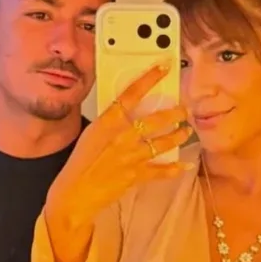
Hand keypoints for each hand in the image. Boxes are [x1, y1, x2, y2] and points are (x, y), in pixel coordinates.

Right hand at [44, 63, 189, 261]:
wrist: (74, 193)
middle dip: (175, 113)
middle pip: (156, 119)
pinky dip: (174, 169)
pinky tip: (184, 165)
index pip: (132, 93)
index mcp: (108, 122)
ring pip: (164, 142)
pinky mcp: (137, 175)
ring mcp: (131, 156)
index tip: (164, 67)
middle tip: (184, 110)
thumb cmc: (80, 163)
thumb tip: (126, 111)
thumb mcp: (91, 134)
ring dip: (179, 136)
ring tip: (186, 131)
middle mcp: (122, 136)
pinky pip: (161, 170)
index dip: (150, 78)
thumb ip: (110, 122)